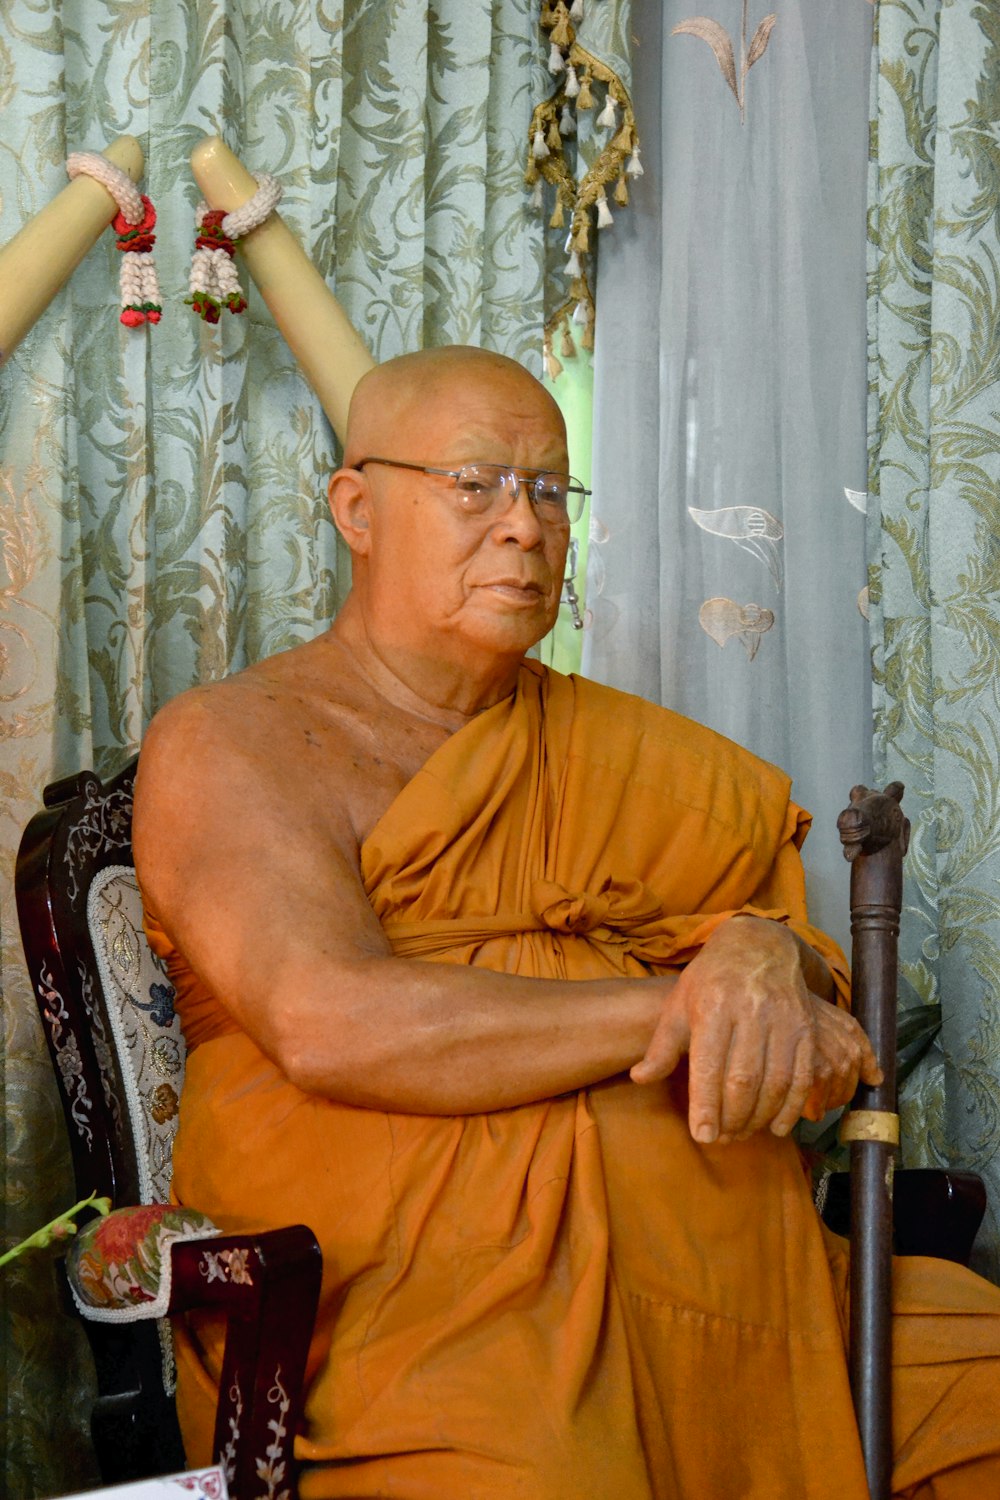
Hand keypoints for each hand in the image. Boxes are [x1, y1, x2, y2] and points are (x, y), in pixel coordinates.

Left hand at [629, 916, 881, 1143]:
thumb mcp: (678, 1005)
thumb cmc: (710, 981)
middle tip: (722, 1139)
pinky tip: (777, 1125)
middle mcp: (750, 1011)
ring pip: (775, 1082)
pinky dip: (792, 1107)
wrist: (758, 948)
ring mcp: (783, 1019)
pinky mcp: (807, 1028)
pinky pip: (803, 1076)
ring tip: (742, 1133)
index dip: (707, 1105)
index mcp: (712, 1006)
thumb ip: (661, 1046)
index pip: (710, 1065)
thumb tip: (639, 1078)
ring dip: (760, 1117)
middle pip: (744, 1079)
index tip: (703, 1136)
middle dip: (732, 1117)